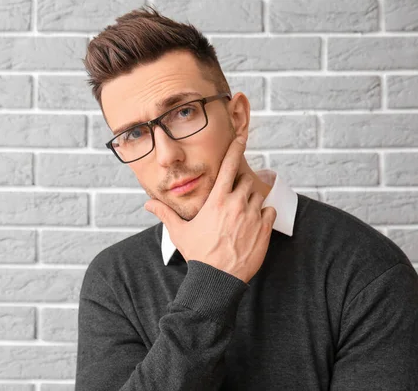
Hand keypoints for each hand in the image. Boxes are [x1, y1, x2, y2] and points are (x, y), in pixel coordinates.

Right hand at [144, 136, 276, 282]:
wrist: (217, 279)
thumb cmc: (198, 254)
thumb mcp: (179, 232)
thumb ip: (165, 214)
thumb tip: (148, 204)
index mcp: (216, 200)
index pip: (229, 166)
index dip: (236, 148)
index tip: (241, 137)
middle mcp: (236, 204)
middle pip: (245, 181)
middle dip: (240, 186)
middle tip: (233, 198)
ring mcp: (252, 216)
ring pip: (258, 196)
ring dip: (252, 200)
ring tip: (241, 215)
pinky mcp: (264, 229)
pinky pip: (270, 211)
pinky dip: (265, 213)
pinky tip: (254, 223)